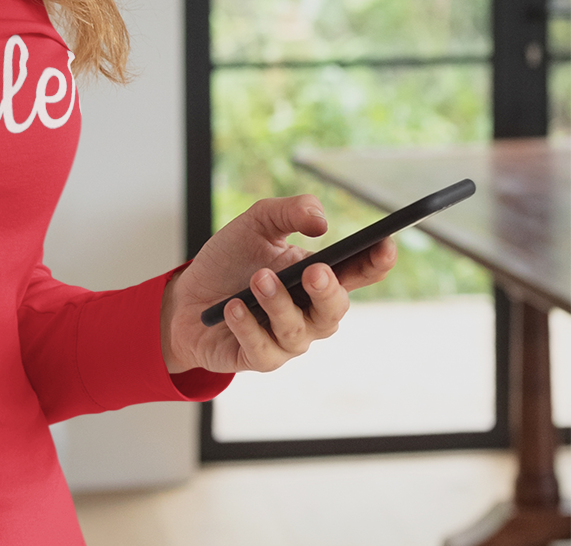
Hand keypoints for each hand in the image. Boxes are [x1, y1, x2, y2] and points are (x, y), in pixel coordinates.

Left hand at [160, 195, 396, 375]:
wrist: (187, 296)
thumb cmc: (229, 261)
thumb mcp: (255, 224)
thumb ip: (288, 213)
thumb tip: (321, 221)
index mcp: (316, 276)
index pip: (357, 272)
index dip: (376, 261)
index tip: (384, 243)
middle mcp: (309, 312)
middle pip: (334, 310)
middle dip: (327, 291)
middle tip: (313, 271)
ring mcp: (287, 339)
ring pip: (298, 330)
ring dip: (279, 303)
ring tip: (258, 279)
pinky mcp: (259, 358)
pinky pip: (263, 349)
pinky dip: (247, 326)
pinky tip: (232, 307)